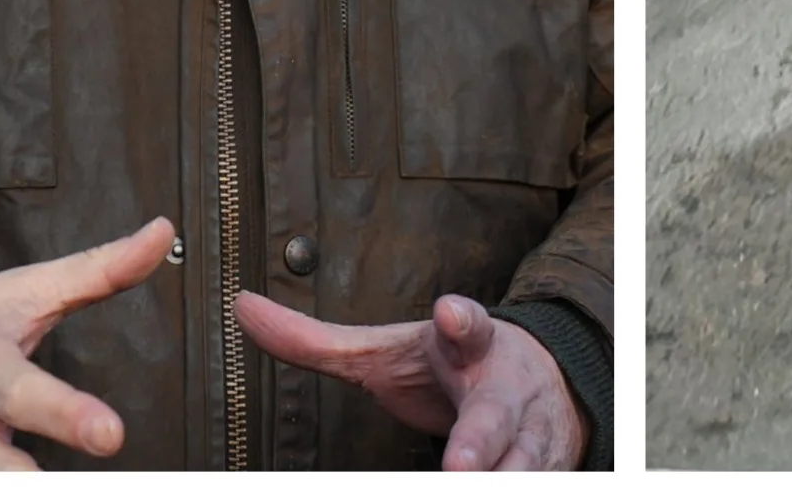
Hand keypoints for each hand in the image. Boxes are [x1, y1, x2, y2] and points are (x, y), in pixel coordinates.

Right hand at [0, 216, 176, 469]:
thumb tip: (162, 233)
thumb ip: (97, 271)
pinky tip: (16, 493)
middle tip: (91, 479)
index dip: (65, 414)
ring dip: (14, 496)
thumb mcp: (19, 291)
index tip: (111, 435)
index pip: (21, 391)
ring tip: (62, 493)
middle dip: (30, 485)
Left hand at [234, 291, 585, 470]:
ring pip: (523, 466)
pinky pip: (536, 488)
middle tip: (459, 467)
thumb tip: (242, 308)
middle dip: (478, 443)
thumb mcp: (388, 350)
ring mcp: (534, 433)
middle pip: (494, 417)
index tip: (451, 315)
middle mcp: (506, 389)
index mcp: (469, 346)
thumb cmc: (450, 366)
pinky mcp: (550, 467)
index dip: (460, 321)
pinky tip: (505, 494)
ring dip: (502, 479)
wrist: (548, 379)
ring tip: (471, 484)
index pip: (468, 326)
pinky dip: (515, 491)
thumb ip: (317, 340)